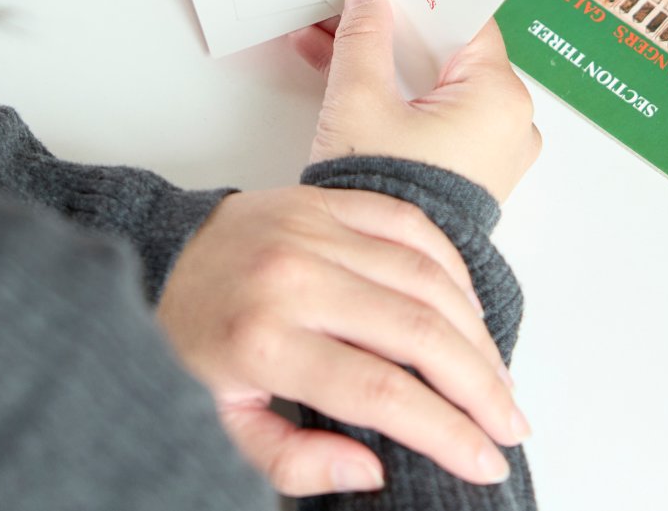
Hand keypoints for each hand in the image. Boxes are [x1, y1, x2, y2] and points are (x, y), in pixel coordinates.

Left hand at [157, 186, 525, 494]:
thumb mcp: (219, 426)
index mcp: (261, 342)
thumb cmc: (190, 347)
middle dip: (480, 387)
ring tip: (499, 382)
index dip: (446, 431)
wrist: (155, 259)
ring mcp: (311, 228)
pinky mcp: (324, 199)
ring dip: (476, 334)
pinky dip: (452, 268)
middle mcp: (292, 276)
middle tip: (511, 428)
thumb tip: (372, 468)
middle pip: (418, 332)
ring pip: (425, 277)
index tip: (486, 463)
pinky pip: (410, 225)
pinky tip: (469, 312)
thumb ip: (291, 460)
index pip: (380, 391)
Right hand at [289, 0, 541, 202]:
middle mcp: (510, 124)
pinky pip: (438, 117)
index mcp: (499, 97)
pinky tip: (348, 84)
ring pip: (437, 86)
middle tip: (352, 12)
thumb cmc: (383, 191)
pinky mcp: (470, 171)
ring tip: (331, 47)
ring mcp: (493, 151)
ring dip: (387, 66)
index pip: (466, 21)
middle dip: (392, 33)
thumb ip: (364, 38)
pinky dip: (399, 100)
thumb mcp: (360, 100)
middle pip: (448, 53)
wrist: (378, 268)